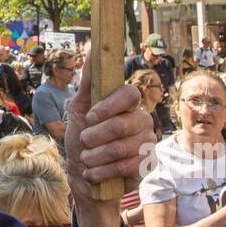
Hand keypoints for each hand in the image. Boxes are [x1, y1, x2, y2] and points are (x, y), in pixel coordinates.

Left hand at [64, 54, 153, 226]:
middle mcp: (142, 121)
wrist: (84, 177)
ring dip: (94, 157)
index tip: (90, 118)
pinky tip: (95, 173)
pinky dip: (102, 172)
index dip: (108, 106)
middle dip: (93, 137)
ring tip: (87, 159)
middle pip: (121, 124)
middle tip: (84, 142)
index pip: (130, 94)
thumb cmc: (81, 141)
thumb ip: (87, 82)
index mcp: (127, 105)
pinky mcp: (147, 165)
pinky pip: (126, 167)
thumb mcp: (78, 110)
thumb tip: (92, 48)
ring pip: (121, 148)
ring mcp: (147, 143)